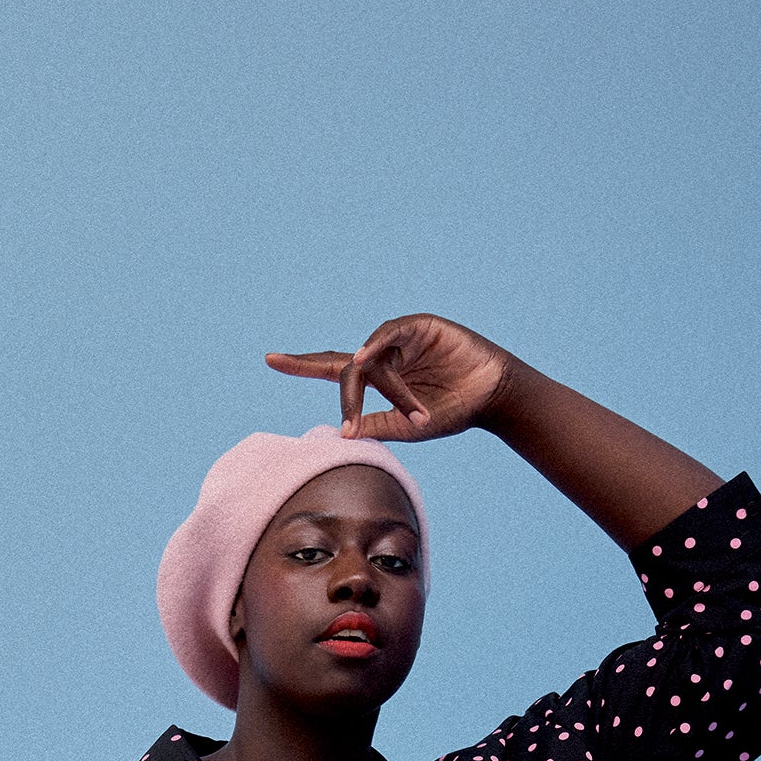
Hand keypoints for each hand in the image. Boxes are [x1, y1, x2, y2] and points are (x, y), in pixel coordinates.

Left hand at [266, 314, 514, 442]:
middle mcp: (383, 356)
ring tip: (400, 410)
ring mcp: (399, 340)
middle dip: (306, 362)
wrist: (490, 397)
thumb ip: (375, 425)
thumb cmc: (450, 411)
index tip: (271, 360)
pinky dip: (376, 345)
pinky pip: (391, 334)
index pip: (334, 372)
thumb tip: (339, 434)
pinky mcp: (420, 327)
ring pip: (372, 363)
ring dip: (381, 390)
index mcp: (377, 379)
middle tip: (275, 360)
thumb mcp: (407, 425)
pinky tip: (364, 357)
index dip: (303, 365)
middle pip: (339, 359)